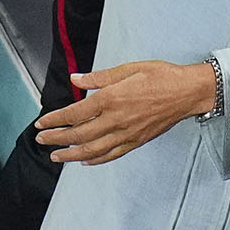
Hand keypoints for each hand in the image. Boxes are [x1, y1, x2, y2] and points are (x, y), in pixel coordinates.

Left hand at [36, 58, 215, 162]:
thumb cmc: (161, 76)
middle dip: (56, 139)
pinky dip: (96, 160)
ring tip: (56, 157)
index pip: (74, 113)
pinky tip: (85, 161)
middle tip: (41, 140)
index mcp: (111, 98)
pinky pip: (111, 154)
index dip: (55, 120)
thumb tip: (76, 79)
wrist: (188, 92)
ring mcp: (126, 133)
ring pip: (92, 150)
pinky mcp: (136, 141)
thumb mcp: (129, 68)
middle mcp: (116, 119)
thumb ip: (99, 78)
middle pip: (78, 135)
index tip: (42, 123)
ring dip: (70, 155)